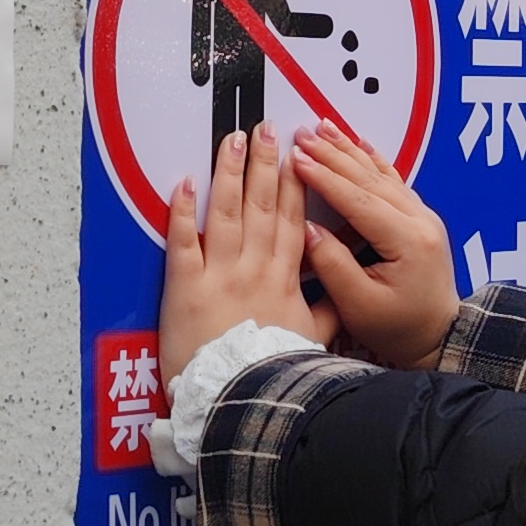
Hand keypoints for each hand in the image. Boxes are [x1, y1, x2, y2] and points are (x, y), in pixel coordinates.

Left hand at [161, 128, 332, 382]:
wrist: (240, 398)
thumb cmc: (274, 372)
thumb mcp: (311, 341)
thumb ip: (325, 311)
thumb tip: (342, 293)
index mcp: (286, 277)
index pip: (292, 218)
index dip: (295, 183)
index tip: (298, 154)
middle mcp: (255, 266)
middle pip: (261, 203)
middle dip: (265, 162)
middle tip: (267, 127)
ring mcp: (220, 272)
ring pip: (226, 210)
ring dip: (229, 171)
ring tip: (232, 139)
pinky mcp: (186, 285)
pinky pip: (183, 239)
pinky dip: (183, 210)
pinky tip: (185, 182)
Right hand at [291, 120, 461, 370]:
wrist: (438, 338)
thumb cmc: (399, 329)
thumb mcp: (359, 306)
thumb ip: (333, 265)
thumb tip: (307, 228)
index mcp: (408, 242)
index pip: (359, 200)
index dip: (325, 177)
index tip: (295, 158)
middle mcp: (422, 222)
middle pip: (370, 179)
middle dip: (333, 153)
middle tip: (301, 133)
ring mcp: (424, 217)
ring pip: (382, 174)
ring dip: (349, 150)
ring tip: (321, 128)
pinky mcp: (420, 219)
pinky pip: (392, 181)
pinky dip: (371, 160)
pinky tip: (357, 143)